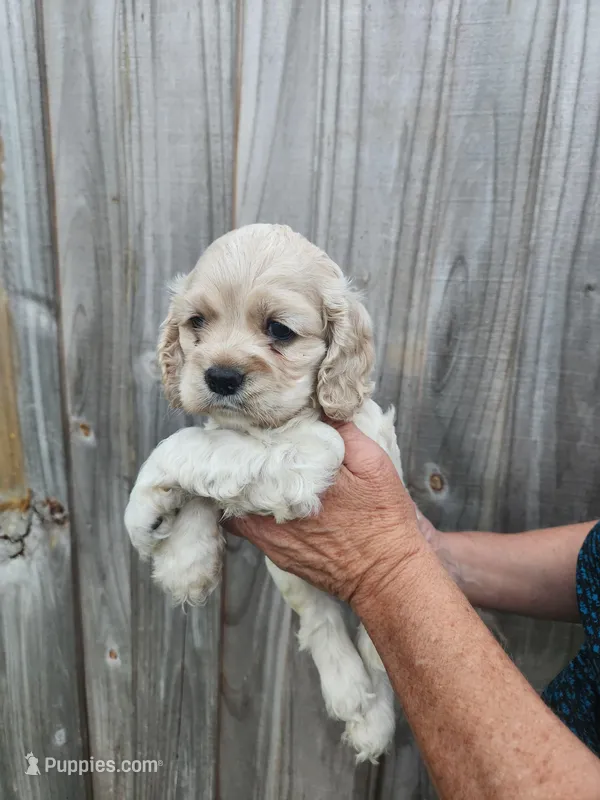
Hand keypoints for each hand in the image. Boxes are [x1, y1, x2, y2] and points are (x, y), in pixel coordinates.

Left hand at [225, 421, 426, 605]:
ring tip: (247, 470)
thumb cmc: (383, 519)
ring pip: (234, 503)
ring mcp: (271, 535)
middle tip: (241, 444)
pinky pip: (244, 527)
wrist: (387, 575)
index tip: (248, 424)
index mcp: (298, 479)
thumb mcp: (373, 464)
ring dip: (239, 486)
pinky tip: (260, 501)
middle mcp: (276, 508)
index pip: (253, 449)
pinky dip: (246, 512)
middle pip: (236, 476)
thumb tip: (319, 403)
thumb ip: (344, 432)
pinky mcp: (275, 553)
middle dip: (238, 459)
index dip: (246, 434)